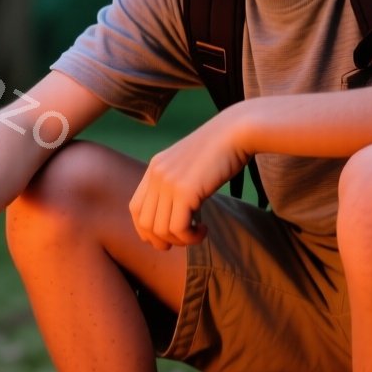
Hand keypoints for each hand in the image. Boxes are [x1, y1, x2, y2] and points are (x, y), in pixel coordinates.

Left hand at [129, 107, 250, 250]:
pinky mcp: (185, 191)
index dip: (145, 229)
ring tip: (198, 233)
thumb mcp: (189, 163)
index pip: (135, 208)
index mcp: (155, 167)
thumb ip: (178, 181)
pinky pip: (178, 228)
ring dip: (180, 240)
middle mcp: (156, 175)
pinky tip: (204, 229)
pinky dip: (190, 237)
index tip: (164, 237)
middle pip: (144, 222)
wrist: (235, 131)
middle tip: (182, 240)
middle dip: (160, 240)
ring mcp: (169, 183)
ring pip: (160, 229)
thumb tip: (180, 209)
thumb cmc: (220, 148)